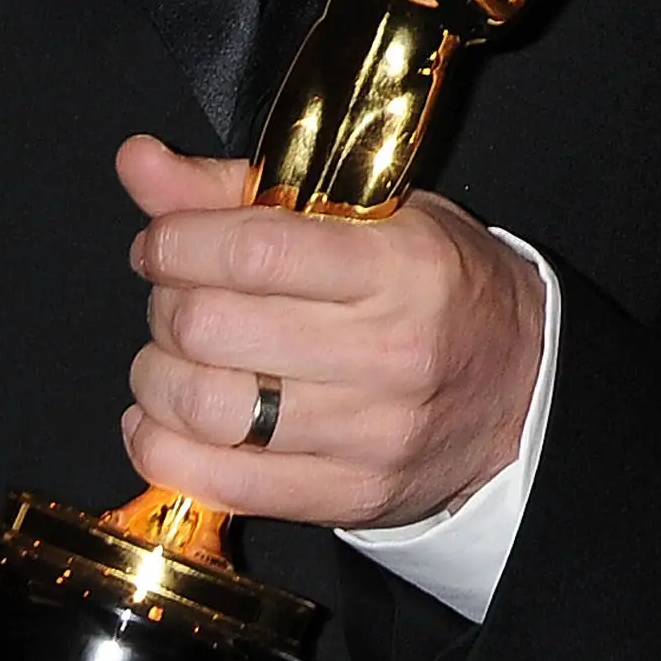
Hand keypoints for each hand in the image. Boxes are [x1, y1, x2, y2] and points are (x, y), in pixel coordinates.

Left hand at [115, 137, 545, 530]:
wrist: (523, 392)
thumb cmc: (440, 287)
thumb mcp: (371, 212)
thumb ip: (243, 188)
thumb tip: (136, 163)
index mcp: (403, 265)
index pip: (255, 251)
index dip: (178, 241)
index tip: (161, 242)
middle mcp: (390, 350)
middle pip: (214, 330)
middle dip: (164, 307)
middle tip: (173, 297)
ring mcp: (370, 433)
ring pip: (207, 409)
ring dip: (155, 378)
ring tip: (169, 358)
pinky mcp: (348, 497)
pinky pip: (219, 483)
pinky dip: (162, 448)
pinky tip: (164, 420)